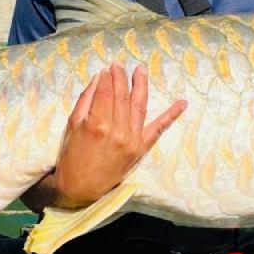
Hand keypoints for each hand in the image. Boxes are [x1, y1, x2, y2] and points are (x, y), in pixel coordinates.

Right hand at [25, 63, 186, 210]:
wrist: (79, 188)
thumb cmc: (71, 156)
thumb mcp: (72, 125)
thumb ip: (86, 99)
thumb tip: (100, 77)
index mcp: (97, 123)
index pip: (106, 92)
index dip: (108, 78)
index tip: (108, 69)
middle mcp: (118, 131)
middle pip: (123, 96)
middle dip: (122, 77)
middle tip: (120, 65)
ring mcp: (132, 140)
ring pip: (139, 105)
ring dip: (141, 85)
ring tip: (140, 71)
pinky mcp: (140, 150)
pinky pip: (158, 130)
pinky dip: (171, 115)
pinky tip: (182, 103)